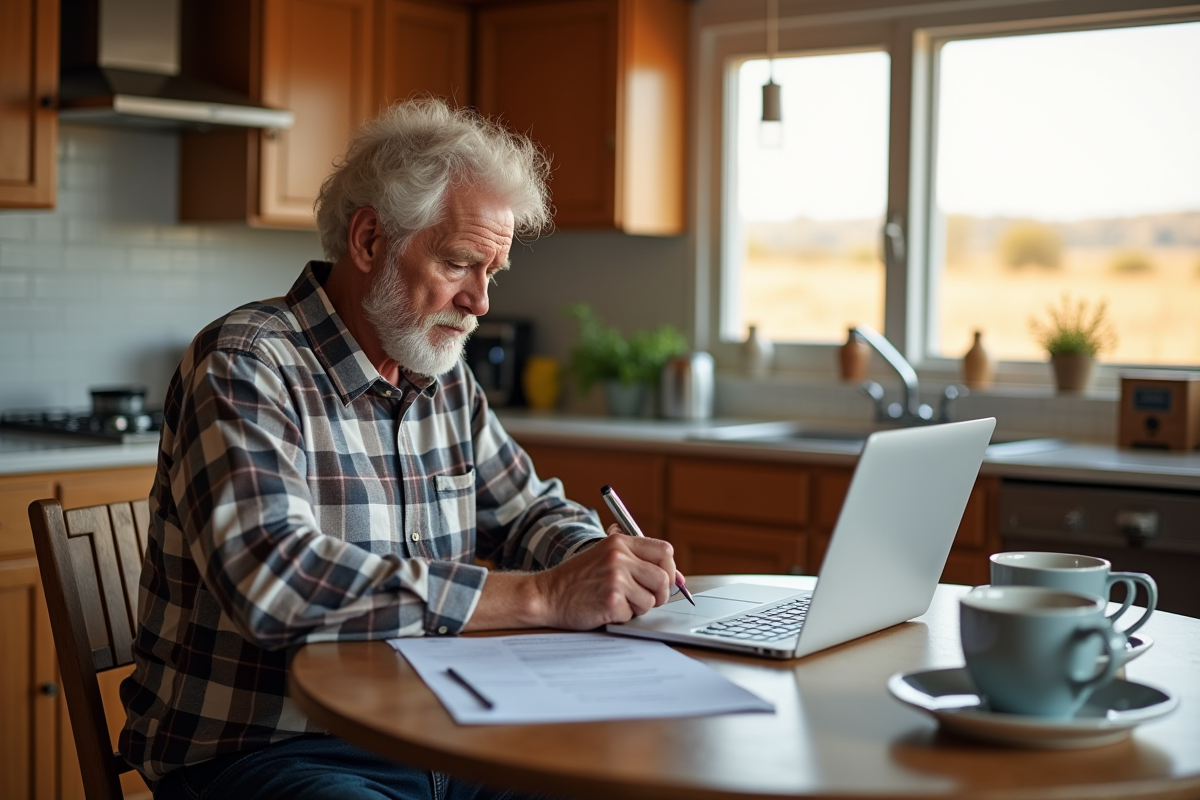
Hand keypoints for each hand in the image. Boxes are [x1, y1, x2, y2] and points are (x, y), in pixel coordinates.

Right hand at [465, 525, 679, 631]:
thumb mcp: (606, 557)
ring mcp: (615, 578)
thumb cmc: (578, 579)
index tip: (664, 581)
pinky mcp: (611, 600)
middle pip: (663, 578)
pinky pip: (633, 614)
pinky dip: (622, 616)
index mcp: (620, 542)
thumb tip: (678, 578)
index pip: (665, 551)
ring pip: (651, 600)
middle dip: (659, 594)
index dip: (670, 569)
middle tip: (644, 599)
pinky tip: (605, 609)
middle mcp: (619, 556)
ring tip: (617, 602)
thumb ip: (638, 562)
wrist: (547, 594)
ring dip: (638, 608)